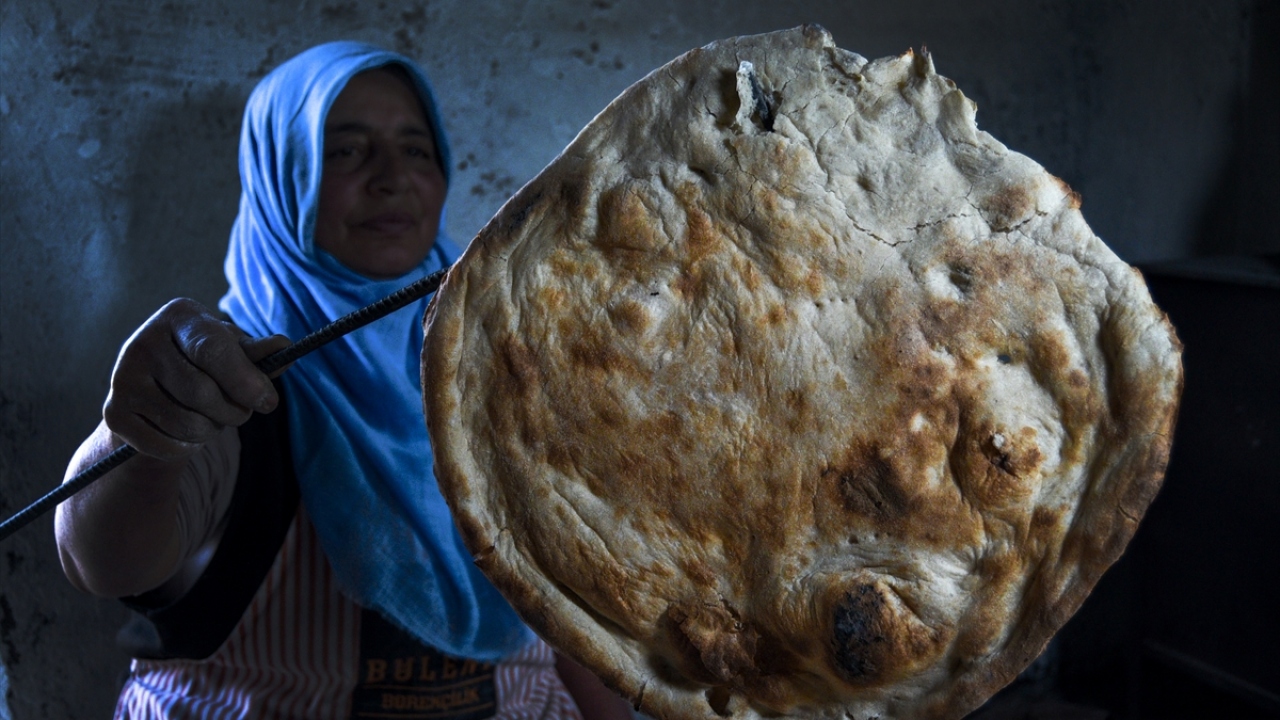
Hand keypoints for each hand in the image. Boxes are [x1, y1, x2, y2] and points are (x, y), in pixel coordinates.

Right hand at [103, 298, 290, 460]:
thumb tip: (283, 347)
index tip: (269, 403)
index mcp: (179, 317)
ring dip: (212, 431)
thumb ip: (258, 354)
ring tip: (214, 419)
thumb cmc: (208, 364)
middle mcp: (143, 342)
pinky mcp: (113, 412)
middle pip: (201, 392)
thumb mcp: (234, 352)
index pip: (212, 349)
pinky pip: (165, 445)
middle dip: (234, 412)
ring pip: (185, 423)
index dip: (244, 380)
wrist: (157, 388)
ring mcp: (122, 377)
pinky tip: (187, 433)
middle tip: (243, 412)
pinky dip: (187, 448)